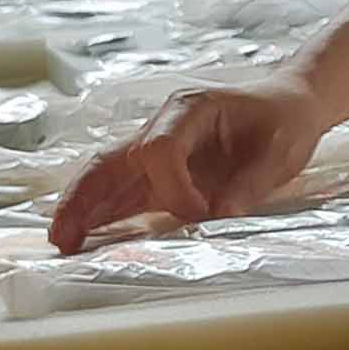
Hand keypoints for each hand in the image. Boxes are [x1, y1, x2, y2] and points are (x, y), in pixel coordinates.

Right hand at [51, 76, 338, 247]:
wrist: (287, 106)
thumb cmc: (285, 122)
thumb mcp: (281, 152)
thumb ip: (251, 183)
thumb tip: (218, 217)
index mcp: (190, 109)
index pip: (160, 149)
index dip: (172, 188)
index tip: (201, 215)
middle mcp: (162, 125)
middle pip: (112, 158)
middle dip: (86, 196)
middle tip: (64, 235)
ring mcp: (155, 148)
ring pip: (107, 176)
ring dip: (82, 207)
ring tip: (61, 243)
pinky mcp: (158, 173)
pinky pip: (123, 192)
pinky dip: (102, 213)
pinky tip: (84, 238)